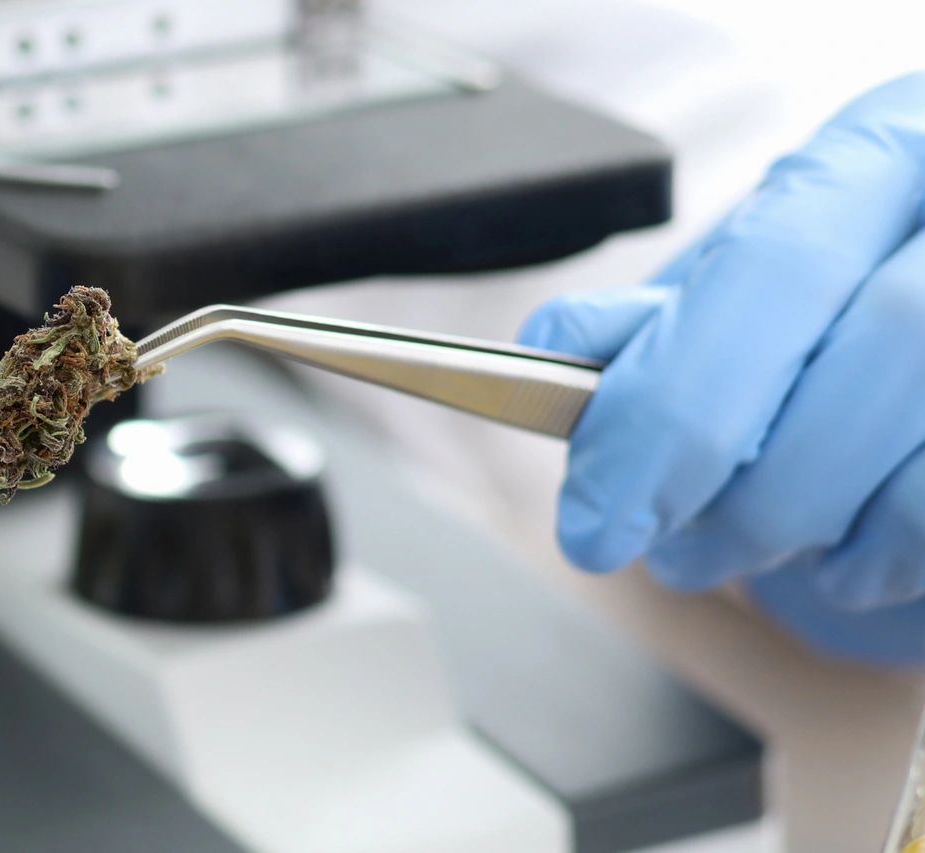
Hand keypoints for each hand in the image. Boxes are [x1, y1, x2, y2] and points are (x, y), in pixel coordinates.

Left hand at [517, 73, 924, 662]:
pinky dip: (885, 555)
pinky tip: (843, 557)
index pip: (780, 262)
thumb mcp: (736, 294)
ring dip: (816, 528)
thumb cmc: (830, 315)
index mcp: (889, 145)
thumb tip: (560, 346)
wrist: (917, 361)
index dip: (676, 400)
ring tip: (745, 551)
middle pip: (889, 342)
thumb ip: (660, 322)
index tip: (599, 515)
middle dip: (753, 481)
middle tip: (674, 551)